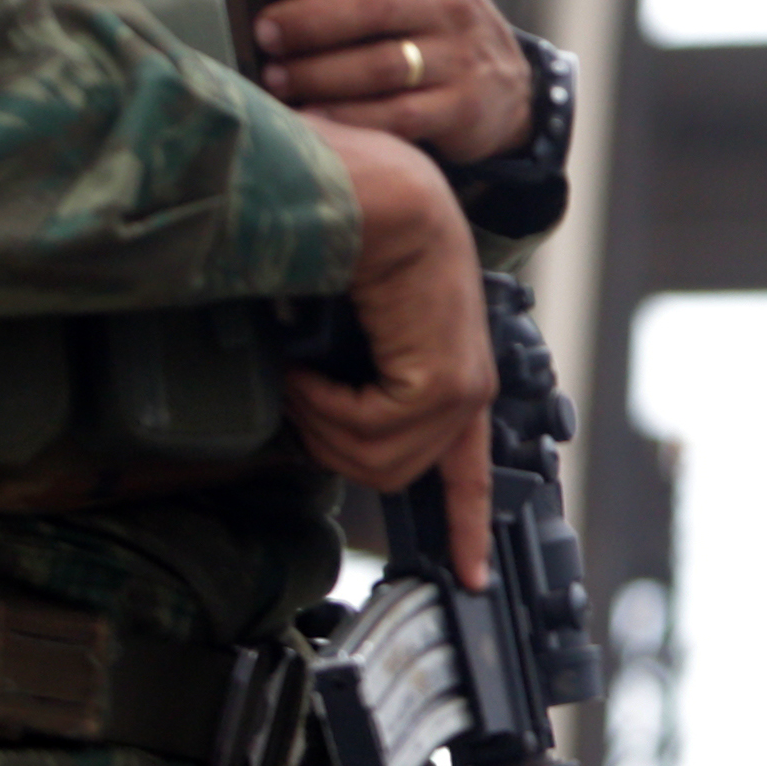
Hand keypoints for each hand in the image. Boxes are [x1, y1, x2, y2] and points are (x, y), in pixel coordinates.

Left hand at [252, 0, 534, 159]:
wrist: (503, 85)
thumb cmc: (430, 0)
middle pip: (377, 6)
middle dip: (314, 19)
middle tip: (264, 29)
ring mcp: (458, 58)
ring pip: (384, 66)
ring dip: (323, 74)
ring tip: (276, 76)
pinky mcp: (458, 111)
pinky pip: (399, 117)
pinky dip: (353, 119)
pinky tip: (314, 117)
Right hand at [282, 120, 493, 583]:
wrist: (372, 190)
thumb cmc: (356, 240)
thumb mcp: (352, 326)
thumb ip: (350, 377)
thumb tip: (312, 424)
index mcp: (455, 371)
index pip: (469, 468)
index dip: (467, 525)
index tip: (471, 575)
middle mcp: (469, 385)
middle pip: (392, 476)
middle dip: (328, 444)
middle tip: (296, 388)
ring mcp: (462, 386)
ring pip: (375, 462)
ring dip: (318, 421)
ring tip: (299, 368)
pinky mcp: (444, 382)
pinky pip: (367, 434)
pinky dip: (322, 405)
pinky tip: (309, 363)